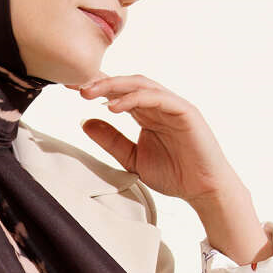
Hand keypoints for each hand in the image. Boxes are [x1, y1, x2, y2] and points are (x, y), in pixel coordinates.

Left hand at [68, 73, 247, 207]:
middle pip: (126, 84)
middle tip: (77, 88)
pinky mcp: (185, 111)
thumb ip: (111, 140)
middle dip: (100, 83)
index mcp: (145, 113)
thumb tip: (84, 122)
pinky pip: (157, 98)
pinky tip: (115, 107)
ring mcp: (172, 105)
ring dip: (114, 86)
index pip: (118, 93)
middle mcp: (158, 104)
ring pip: (140, 85)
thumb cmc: (174, 174)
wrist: (203, 190)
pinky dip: (135, 99)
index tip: (70, 88)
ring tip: (91, 93)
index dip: (95, 88)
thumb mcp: (132, 158)